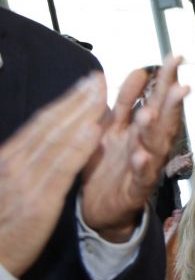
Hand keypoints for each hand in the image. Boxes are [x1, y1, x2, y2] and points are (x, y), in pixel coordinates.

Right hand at [0, 73, 105, 276]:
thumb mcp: (4, 187)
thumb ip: (18, 164)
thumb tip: (33, 145)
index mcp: (8, 159)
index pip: (41, 124)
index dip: (65, 102)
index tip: (84, 83)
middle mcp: (15, 164)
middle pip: (50, 125)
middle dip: (76, 99)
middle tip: (99, 77)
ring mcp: (25, 181)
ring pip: (57, 140)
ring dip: (81, 113)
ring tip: (101, 92)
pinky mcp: (38, 202)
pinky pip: (62, 169)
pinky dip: (78, 147)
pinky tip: (94, 130)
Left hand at [81, 56, 189, 241]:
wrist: (99, 209)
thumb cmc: (109, 165)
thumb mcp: (112, 126)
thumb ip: (125, 100)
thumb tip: (139, 71)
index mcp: (143, 129)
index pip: (158, 98)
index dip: (167, 78)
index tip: (175, 57)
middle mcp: (149, 146)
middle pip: (164, 121)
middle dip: (172, 104)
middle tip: (180, 86)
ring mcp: (145, 168)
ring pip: (155, 148)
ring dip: (155, 131)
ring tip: (151, 113)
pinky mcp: (135, 190)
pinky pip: (140, 178)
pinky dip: (142, 167)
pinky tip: (141, 156)